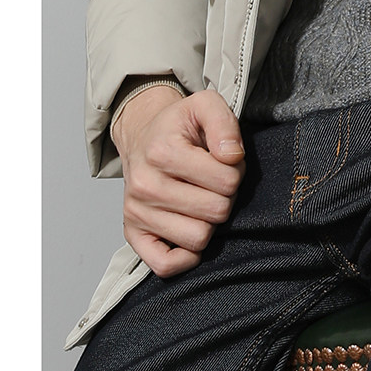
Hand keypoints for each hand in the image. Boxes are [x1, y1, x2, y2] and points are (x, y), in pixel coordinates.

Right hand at [113, 87, 245, 277]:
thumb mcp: (205, 105)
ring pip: (198, 239)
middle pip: (216, 211)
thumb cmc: (179, 126)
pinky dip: (186, 255)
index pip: (227, 180)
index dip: (237, 170)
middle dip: (226, 195)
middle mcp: (145, 186)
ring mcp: (137, 213)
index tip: (226, 161)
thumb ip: (224, 123)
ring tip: (203, 198)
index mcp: (163, 152)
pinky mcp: (133, 235)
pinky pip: (165, 265)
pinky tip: (193, 228)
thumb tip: (232, 156)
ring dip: (210, 221)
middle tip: (216, 181)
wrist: (143, 136)